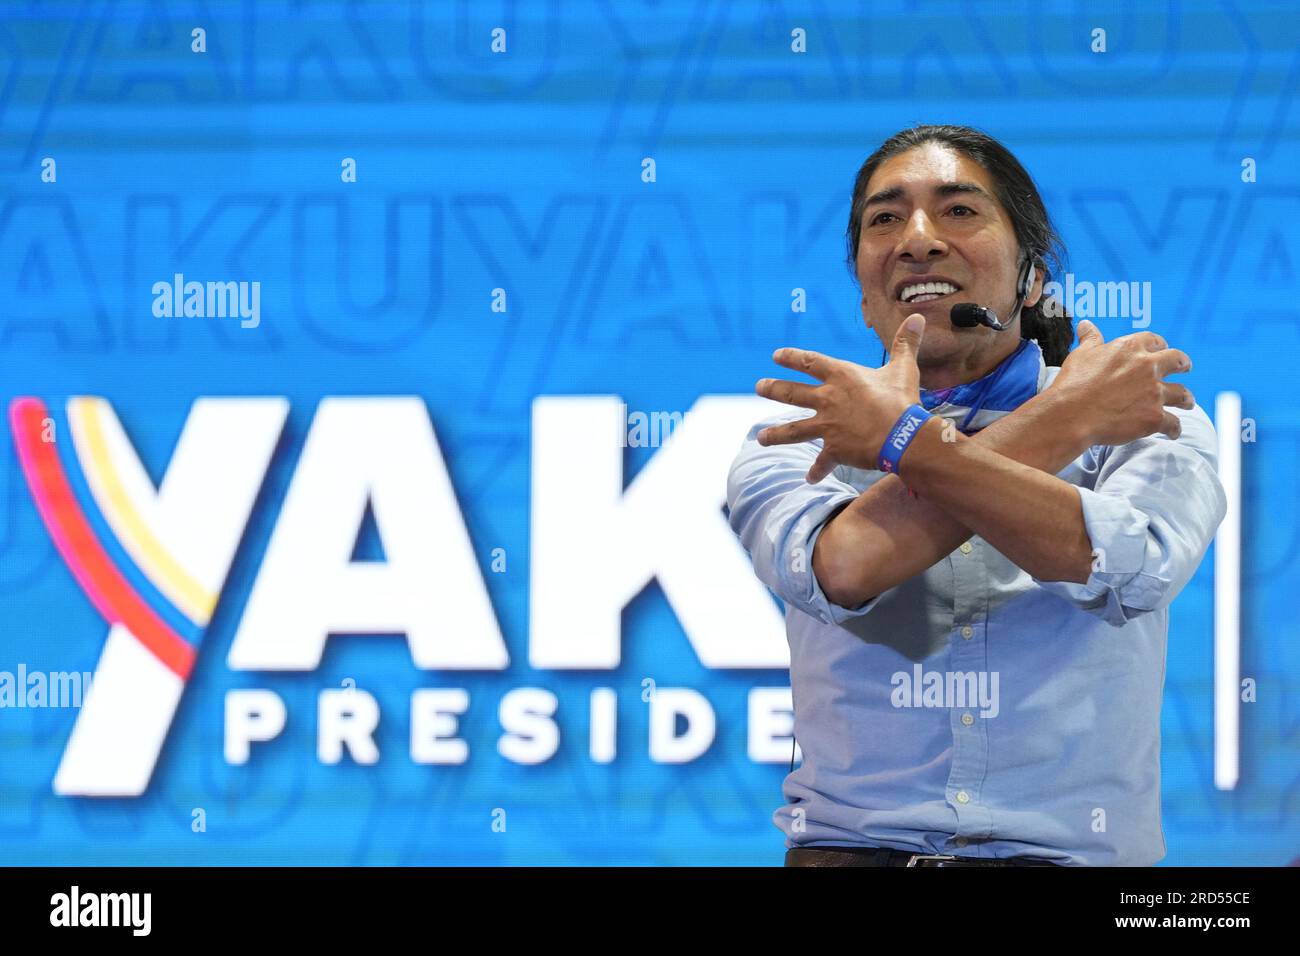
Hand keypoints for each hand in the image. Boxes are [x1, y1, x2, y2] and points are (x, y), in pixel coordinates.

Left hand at [754, 314, 926, 482]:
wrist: (901, 437)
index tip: (776, 356)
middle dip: (772, 389)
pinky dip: (816, 470)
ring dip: (776, 434)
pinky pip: (822, 462)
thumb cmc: (902, 401)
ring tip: (761, 438)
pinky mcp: (834, 449)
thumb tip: (917, 317)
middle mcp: (828, 399)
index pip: (810, 362)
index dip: (792, 357)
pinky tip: (809, 479)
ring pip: (794, 430)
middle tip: (758, 387)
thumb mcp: (904, 369)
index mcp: (842, 376)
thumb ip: (906, 343)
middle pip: (792, 393)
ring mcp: (828, 425)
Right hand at [1050, 320, 1194, 443]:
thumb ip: (1090, 339)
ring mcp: (1154, 393)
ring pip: (1182, 394)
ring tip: (1188, 402)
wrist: (1071, 415)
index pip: (1154, 341)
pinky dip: (1174, 429)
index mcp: (1130, 348)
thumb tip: (1086, 324)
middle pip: (1177, 361)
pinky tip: (1173, 432)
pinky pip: (1173, 423)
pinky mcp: (1154, 417)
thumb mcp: (1081, 355)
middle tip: (1186, 367)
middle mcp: (1148, 367)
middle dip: (1183, 364)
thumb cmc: (1073, 383)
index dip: (1158, 345)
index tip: (1160, 349)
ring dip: (1186, 398)